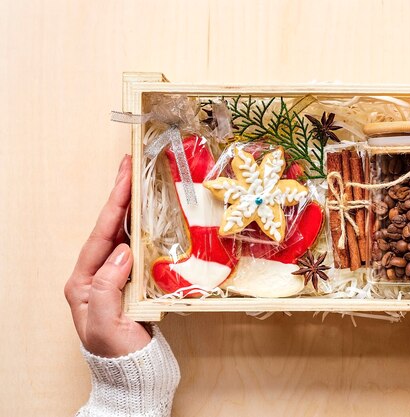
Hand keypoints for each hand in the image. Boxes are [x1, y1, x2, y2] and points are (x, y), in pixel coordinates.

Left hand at [64, 155, 150, 357]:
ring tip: (142, 184)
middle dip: (120, 198)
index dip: (114, 204)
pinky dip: (147, 231)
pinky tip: (155, 219)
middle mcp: (96, 277)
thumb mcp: (107, 324)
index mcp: (83, 284)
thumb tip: (124, 251)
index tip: (125, 177)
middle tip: (131, 168)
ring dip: (133, 210)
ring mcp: (115, 280)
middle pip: (110, 230)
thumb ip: (109, 286)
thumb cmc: (119, 356)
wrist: (136, 378)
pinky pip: (140, 251)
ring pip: (125, 237)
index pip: (100, 236)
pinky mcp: (133, 285)